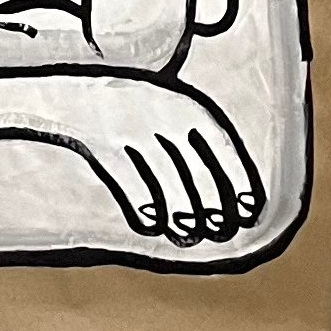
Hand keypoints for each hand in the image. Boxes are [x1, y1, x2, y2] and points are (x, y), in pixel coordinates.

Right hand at [87, 101, 266, 245]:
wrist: (83, 97)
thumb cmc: (146, 114)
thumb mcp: (180, 115)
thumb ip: (210, 150)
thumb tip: (245, 206)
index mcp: (188, 108)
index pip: (225, 154)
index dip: (239, 189)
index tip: (247, 216)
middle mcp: (164, 117)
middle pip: (197, 177)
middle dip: (212, 211)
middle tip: (218, 232)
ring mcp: (132, 131)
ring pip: (166, 188)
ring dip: (180, 218)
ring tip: (187, 234)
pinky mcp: (105, 148)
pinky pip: (131, 189)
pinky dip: (144, 213)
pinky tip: (152, 226)